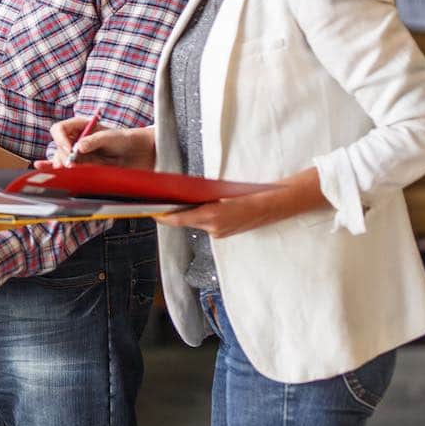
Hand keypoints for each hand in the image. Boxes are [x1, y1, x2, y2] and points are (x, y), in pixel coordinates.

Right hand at [37, 120, 154, 169]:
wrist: (140, 154)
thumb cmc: (126, 139)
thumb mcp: (111, 137)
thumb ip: (94, 141)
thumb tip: (78, 147)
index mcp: (80, 126)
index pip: (60, 129)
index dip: (61, 139)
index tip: (70, 149)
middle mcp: (76, 140)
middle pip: (58, 147)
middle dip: (62, 156)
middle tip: (71, 165)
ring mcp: (78, 155)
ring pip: (61, 159)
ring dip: (62, 165)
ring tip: (70, 170)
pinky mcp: (82, 167)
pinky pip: (65, 167)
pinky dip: (54, 168)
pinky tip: (42, 167)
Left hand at [162, 192, 285, 237]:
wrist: (272, 205)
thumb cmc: (249, 193)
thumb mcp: (222, 191)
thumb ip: (203, 196)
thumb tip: (185, 195)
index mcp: (211, 215)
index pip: (179, 219)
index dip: (163, 217)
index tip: (152, 212)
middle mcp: (213, 227)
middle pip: (184, 221)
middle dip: (173, 213)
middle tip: (160, 203)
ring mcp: (218, 233)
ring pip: (195, 223)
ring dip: (187, 215)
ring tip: (178, 202)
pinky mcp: (223, 234)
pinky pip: (205, 225)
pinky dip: (200, 217)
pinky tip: (199, 208)